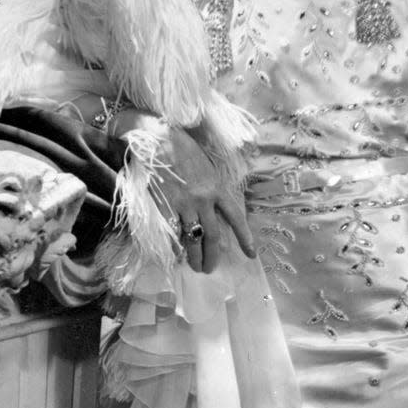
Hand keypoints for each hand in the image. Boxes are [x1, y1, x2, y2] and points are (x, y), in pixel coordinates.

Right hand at [113, 111, 254, 272]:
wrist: (156, 138)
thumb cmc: (181, 149)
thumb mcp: (205, 167)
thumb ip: (210, 189)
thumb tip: (212, 211)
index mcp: (217, 188)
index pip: (235, 218)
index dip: (244, 238)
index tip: (251, 255)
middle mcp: (204, 199)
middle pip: (213, 236)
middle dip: (213, 256)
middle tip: (210, 269)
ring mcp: (183, 204)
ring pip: (193, 239)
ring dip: (194, 257)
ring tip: (194, 266)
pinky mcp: (164, 206)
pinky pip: (172, 233)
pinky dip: (174, 246)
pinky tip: (174, 255)